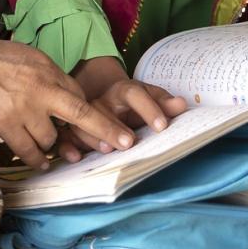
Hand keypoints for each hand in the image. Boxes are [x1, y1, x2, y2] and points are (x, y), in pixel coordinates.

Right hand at [0, 19, 137, 170]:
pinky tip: (41, 162)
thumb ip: (52, 76)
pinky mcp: (6, 125)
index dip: (100, 117)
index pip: (81, 98)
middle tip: (124, 144)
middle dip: (105, 131)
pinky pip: (28, 150)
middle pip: (81, 115)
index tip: (120, 131)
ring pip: (51, 139)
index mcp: (50, 72)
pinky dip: (37, 159)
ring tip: (53, 148)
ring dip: (53, 145)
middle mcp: (42, 91)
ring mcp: (25, 110)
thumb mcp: (31, 56)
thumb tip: (69, 94)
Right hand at [56, 57, 187, 159]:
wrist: (106, 98)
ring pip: (81, 123)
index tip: (162, 126)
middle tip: (129, 142)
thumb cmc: (131, 103)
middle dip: (114, 126)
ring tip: (105, 150)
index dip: (148, 108)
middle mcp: (101, 102)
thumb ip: (165, 103)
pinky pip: (64, 137)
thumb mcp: (149, 98)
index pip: (134, 94)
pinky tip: (75, 157)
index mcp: (122, 91)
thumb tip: (182, 104)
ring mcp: (83, 115)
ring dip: (92, 136)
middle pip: (103, 109)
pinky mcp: (71, 130)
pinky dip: (67, 147)